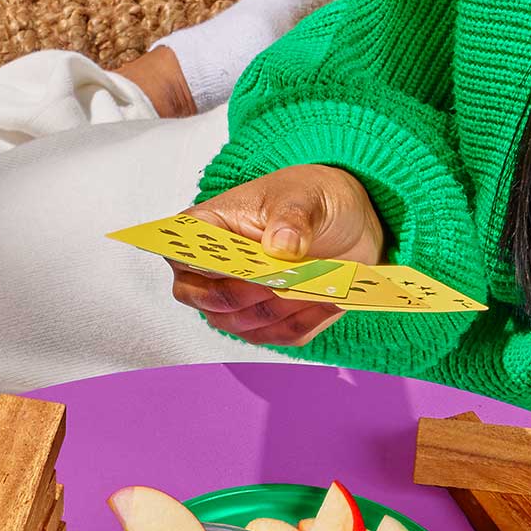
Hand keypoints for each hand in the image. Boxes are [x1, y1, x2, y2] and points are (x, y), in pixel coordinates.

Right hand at [169, 166, 383, 348]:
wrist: (348, 221)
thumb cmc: (313, 199)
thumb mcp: (305, 195)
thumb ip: (291, 217)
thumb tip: (280, 245)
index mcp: (209, 228)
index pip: (183, 255)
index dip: (205, 269)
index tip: (239, 268)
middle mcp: (214, 270)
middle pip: (208, 302)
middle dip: (247, 296)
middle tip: (282, 280)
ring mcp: (238, 301)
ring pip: (243, 325)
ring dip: (281, 310)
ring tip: (313, 285)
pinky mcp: (267, 321)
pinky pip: (278, 336)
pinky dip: (304, 321)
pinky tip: (326, 299)